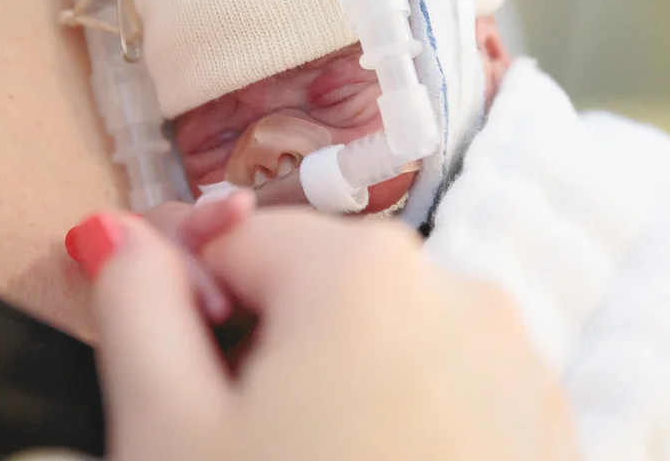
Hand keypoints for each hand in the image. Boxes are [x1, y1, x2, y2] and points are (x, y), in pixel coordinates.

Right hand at [68, 206, 576, 460]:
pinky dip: (406, 421)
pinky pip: (452, 389)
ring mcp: (523, 366)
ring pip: (389, 339)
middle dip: (269, 347)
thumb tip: (118, 230)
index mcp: (364, 269)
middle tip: (245, 447)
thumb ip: (133, 302)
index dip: (191, 305)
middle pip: (322, 287)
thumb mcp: (164, 428)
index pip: (240, 240)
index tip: (178, 383)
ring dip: (337, 386)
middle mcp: (464, 292)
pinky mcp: (552, 433)